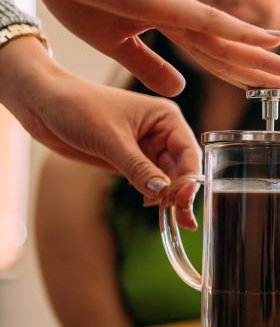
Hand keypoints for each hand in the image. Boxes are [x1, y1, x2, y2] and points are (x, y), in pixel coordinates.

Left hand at [1, 38, 199, 228]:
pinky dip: (152, 195)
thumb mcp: (110, 140)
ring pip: (166, 177)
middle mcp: (161, 132)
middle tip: (184, 220)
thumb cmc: (78, 107)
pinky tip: (155, 208)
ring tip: (175, 222)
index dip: (189, 178)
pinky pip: (148, 180)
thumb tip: (162, 192)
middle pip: (181, 167)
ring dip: (169, 197)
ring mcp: (146, 147)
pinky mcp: (129, 159)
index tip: (184, 201)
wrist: (42, 104)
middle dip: (182, 193)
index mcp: (166, 117)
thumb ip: (138, 167)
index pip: (188, 151)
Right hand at [2, 0, 279, 95]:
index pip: (216, 57)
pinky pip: (211, 20)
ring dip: (265, 57)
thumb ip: (150, 66)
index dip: (244, 73)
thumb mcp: (117, 45)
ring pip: (230, 39)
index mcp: (172, 23)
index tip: (271, 86)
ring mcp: (178, 5)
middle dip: (265, 68)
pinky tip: (271, 39)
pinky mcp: (166, 1)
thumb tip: (178, 88)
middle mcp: (184, 13)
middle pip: (232, 49)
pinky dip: (242, 31)